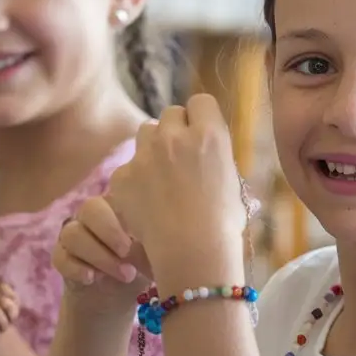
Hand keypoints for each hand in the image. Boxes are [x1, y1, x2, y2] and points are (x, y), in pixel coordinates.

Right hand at [53, 197, 151, 313]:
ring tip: (125, 275)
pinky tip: (93, 279)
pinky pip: (60, 257)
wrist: (117, 300)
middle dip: (109, 232)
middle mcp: (93, 217)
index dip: (127, 211)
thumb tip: (158, 241)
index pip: (114, 193)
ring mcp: (74, 235)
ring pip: (72, 233)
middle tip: (128, 253)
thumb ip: (154, 243)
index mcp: (118, 208)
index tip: (144, 235)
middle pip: (90, 208)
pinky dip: (77, 269)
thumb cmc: (140, 269)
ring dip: (98, 255)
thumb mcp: (153, 256)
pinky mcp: (61, 258)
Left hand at [104, 95, 246, 279]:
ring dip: (153, 147)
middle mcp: (175, 137)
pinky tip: (146, 202)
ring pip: (145, 133)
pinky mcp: (123, 176)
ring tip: (162, 176)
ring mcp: (145, 155)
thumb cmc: (223, 224)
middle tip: (181, 157)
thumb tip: (209, 154)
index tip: (201, 135)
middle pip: (170, 114)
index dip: (201, 118)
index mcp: (210, 135)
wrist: (192, 253)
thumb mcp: (233, 183)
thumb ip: (217, 159)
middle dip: (175, 130)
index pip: (201, 102)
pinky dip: (135, 179)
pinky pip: (128, 166)